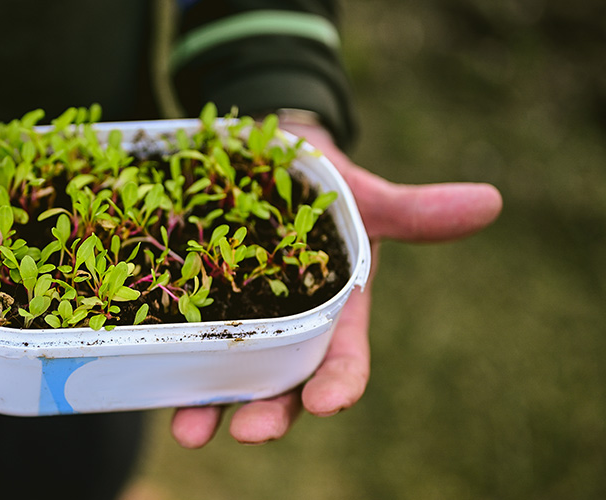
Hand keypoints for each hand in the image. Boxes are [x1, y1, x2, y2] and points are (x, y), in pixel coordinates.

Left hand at [169, 122, 502, 446]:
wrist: (262, 157)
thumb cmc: (321, 181)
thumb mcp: (363, 195)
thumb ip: (413, 211)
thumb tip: (490, 202)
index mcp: (335, 311)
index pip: (342, 360)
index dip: (338, 385)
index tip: (328, 404)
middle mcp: (288, 329)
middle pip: (282, 385)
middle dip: (269, 413)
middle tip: (247, 433)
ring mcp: (240, 321)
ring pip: (227, 377)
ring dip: (209, 407)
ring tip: (188, 431)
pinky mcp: (197, 304)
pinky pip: (181, 338)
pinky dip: (168, 360)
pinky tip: (143, 376)